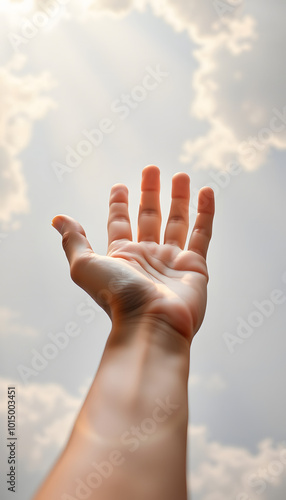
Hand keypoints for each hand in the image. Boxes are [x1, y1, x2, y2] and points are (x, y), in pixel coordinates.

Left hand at [52, 165, 214, 340]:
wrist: (151, 324)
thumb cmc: (116, 296)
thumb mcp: (85, 265)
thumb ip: (74, 240)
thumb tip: (57, 219)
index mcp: (121, 255)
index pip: (120, 223)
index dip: (119, 204)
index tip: (120, 186)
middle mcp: (146, 256)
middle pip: (149, 216)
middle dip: (150, 193)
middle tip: (152, 169)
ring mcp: (172, 261)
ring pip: (176, 221)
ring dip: (179, 198)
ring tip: (181, 175)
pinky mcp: (195, 266)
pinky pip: (202, 234)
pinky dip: (205, 213)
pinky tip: (206, 192)